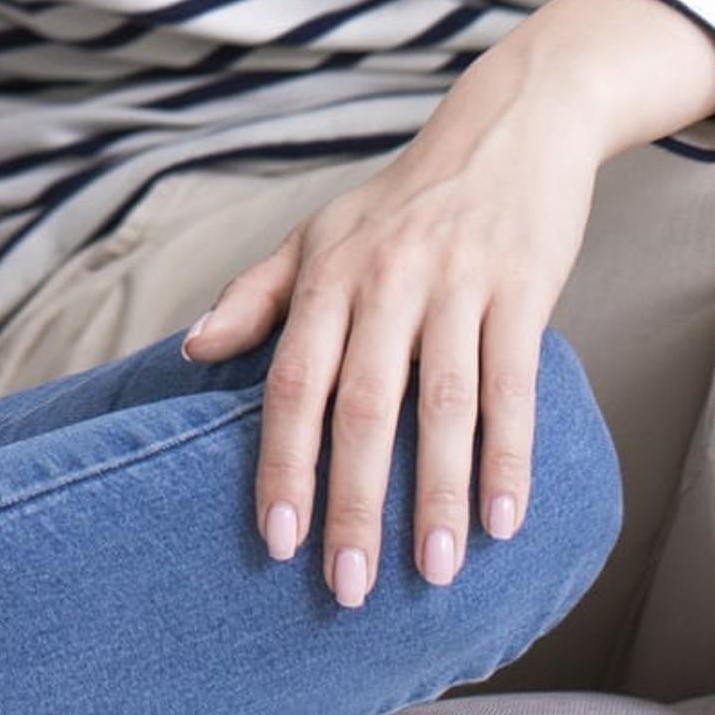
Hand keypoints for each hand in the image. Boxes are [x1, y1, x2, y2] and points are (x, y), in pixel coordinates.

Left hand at [180, 0, 714, 600]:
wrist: (511, 125)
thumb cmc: (404, 198)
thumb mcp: (319, 232)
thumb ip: (257, 295)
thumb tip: (191, 350)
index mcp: (327, 274)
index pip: (292, 383)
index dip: (281, 465)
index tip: (275, 542)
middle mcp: (385, 280)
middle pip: (361, 408)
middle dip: (352, 505)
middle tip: (347, 589)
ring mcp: (456, 284)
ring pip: (441, 407)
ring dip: (436, 497)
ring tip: (432, 574)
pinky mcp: (522, 289)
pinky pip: (511, 385)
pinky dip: (508, 457)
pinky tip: (504, 521)